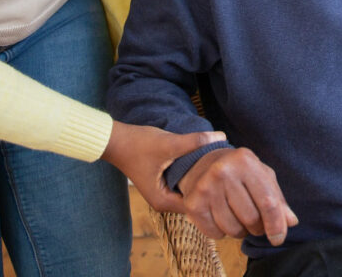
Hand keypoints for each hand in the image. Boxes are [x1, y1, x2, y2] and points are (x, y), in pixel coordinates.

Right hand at [101, 120, 227, 212]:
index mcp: (164, 201)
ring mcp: (163, 192)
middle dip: (210, 185)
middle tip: (226, 169)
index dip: (213, 190)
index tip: (226, 176)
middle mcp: (164, 202)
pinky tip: (204, 161)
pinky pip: (184, 182)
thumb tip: (222, 137)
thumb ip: (195, 142)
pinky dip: (193, 174)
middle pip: (195, 198)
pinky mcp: (163, 182)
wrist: (115, 140)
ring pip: (190, 189)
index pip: (198, 204)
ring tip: (218, 164)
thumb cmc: (138, 144)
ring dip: (202, 178)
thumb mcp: (169, 143)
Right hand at [177, 146, 298, 245]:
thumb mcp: (261, 176)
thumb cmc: (239, 171)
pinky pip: (215, 233)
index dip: (276, 224)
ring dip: (240, 231)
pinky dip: (222, 232)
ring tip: (237, 216)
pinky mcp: (193, 203)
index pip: (267, 201)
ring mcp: (205, 187)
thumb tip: (291, 222)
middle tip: (255, 221)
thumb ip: (277, 198)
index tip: (279, 238)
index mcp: (246, 162)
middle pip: (251, 218)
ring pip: (233, 229)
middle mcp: (223, 172)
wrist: (202, 162)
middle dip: (258, 227)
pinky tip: (221, 216)